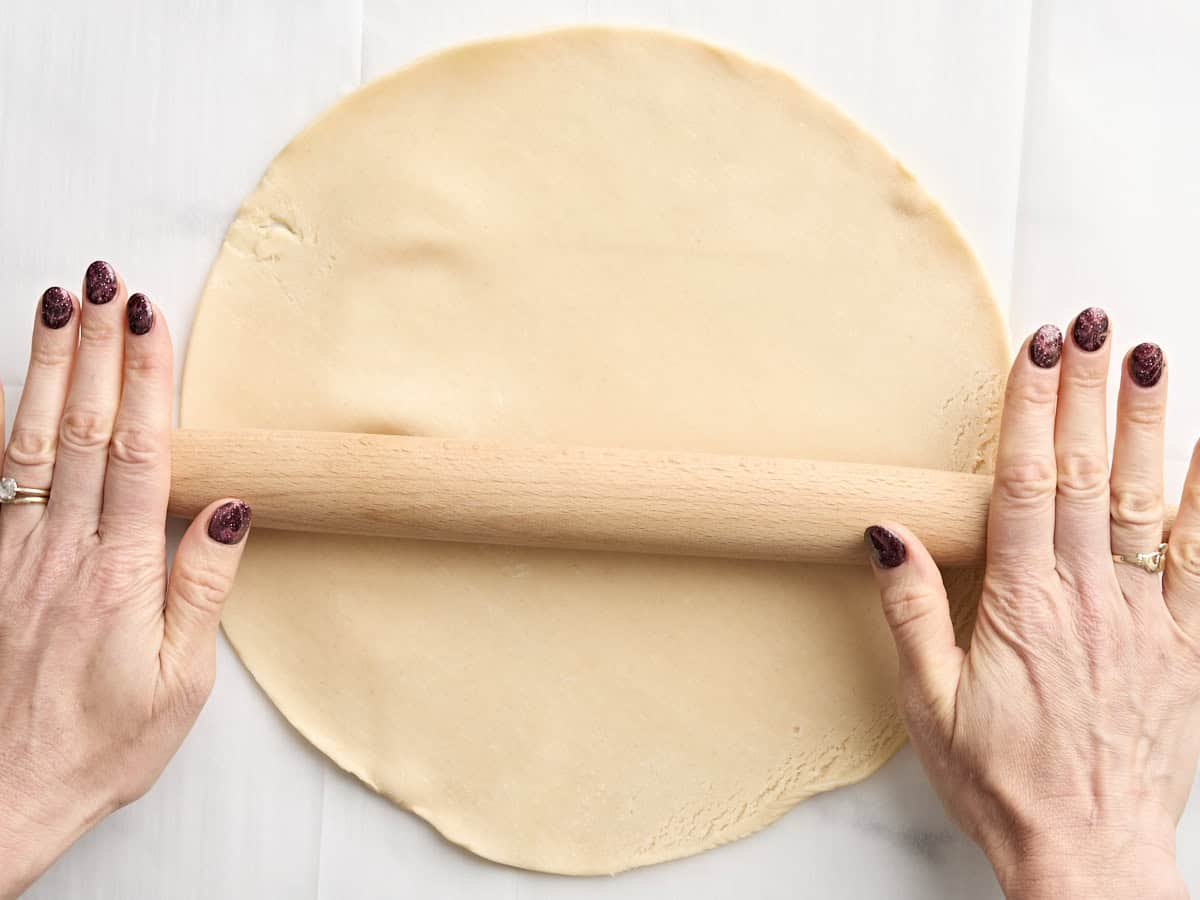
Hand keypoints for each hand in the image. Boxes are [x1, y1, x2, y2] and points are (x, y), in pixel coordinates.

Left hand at [0, 263, 249, 898]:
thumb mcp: (180, 681)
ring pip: (32, 441)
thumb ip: (202, 589)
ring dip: (46, 367)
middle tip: (105, 282)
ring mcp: (17, 553)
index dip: (144, 379)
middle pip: (83, 429)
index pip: (138, 453)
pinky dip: (7, 421)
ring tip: (57, 305)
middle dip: (95, 348)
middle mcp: (63, 551)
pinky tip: (14, 386)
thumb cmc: (100, 743)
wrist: (1, 795)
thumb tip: (229, 510)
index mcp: (120, 574)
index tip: (148, 319)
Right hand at [867, 309, 1198, 898]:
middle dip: (1086, 393)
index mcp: (1021, 607)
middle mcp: (1089, 600)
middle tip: (1091, 324)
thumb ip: (911, 611)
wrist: (1088, 853)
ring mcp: (1147, 620)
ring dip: (1147, 427)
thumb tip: (888, 533)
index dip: (1029, 412)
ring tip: (1151, 358)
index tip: (1036, 352)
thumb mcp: (927, 704)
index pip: (1023, 485)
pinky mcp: (1189, 646)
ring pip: (1145, 504)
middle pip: (1085, 476)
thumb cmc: (1000, 781)